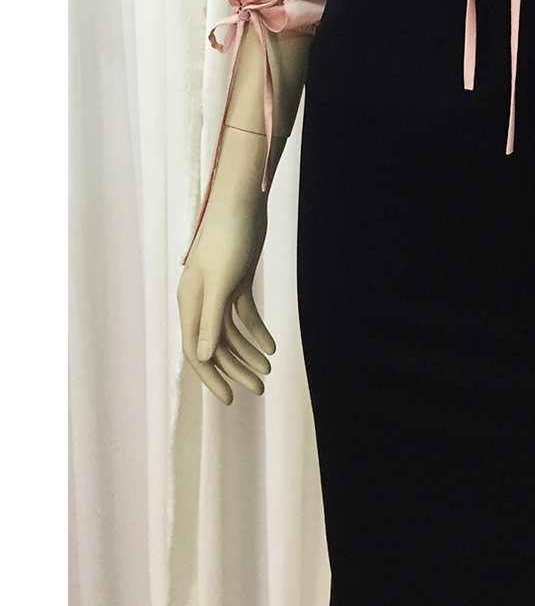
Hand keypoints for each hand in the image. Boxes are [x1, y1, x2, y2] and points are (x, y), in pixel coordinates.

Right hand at [177, 199, 275, 404]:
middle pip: (214, 345)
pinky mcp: (236, 283)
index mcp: (190, 303)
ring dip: (248, 354)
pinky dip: (256, 331)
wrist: (242, 205)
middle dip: (235, 370)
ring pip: (230, 333)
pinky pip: (244, 315)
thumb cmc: (229, 240)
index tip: (229, 400)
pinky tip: (272, 348)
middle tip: (259, 391)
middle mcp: (200, 301)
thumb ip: (210, 319)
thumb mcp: (222, 282)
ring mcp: (218, 292)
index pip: (197, 351)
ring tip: (268, 372)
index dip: (212, 377)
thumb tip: (203, 356)